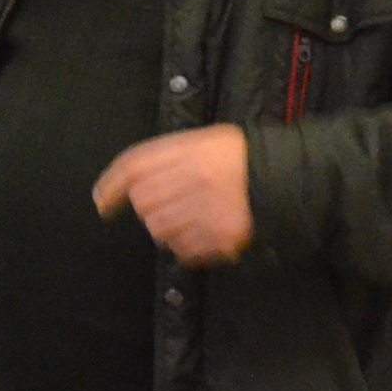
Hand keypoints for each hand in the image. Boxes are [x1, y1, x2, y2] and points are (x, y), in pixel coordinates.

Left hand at [95, 125, 254, 265]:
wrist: (291, 178)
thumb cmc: (243, 159)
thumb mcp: (206, 141)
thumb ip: (168, 157)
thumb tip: (126, 184)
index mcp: (192, 150)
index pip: (135, 166)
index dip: (111, 184)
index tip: (101, 202)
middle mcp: (196, 178)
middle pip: (143, 201)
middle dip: (147, 207)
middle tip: (170, 204)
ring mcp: (209, 210)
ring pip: (159, 228)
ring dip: (164, 227)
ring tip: (189, 217)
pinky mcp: (223, 237)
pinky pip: (184, 249)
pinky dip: (185, 246)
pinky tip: (202, 232)